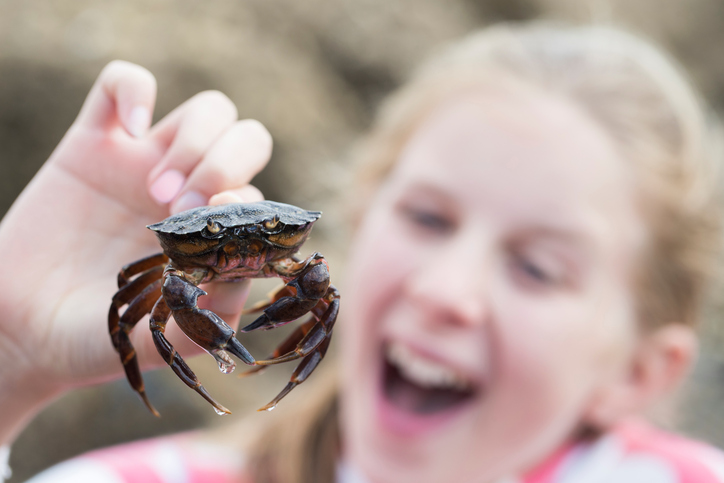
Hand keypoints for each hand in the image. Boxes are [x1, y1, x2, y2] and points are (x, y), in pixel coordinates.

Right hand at [0, 61, 271, 440]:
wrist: (25, 330)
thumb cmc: (100, 336)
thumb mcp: (164, 337)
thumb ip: (213, 312)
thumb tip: (248, 264)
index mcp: (217, 234)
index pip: (262, 193)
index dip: (249, 199)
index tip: (213, 222)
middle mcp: (194, 194)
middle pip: (248, 139)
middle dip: (224, 164)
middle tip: (178, 208)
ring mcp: (148, 164)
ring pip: (210, 110)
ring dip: (195, 140)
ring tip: (154, 189)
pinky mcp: (95, 143)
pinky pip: (123, 83)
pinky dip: (134, 88)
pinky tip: (131, 128)